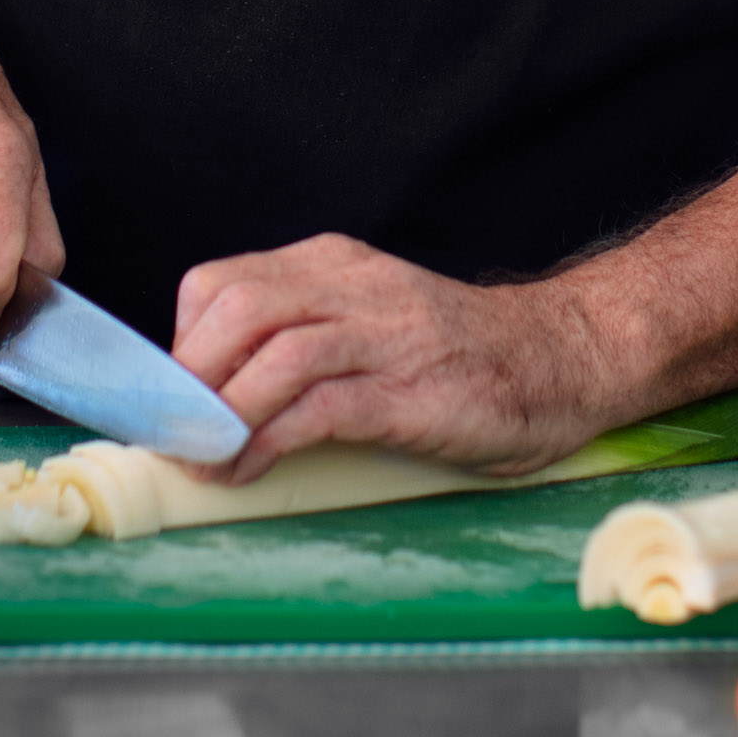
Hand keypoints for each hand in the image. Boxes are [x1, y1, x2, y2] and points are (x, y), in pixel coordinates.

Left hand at [171, 236, 631, 485]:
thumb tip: (212, 402)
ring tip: (202, 462)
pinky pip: (318, 406)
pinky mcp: (411, 389)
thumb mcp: (368, 326)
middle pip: (236, 309)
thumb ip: (303, 341)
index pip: (222, 284)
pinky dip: (266, 440)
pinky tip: (248, 470)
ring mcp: (385, 335)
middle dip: (189, 380)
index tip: (173, 402)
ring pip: (272, 352)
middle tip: (173, 436)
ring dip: (220, 415)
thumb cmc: (459, 358)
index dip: (180, 346)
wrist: (564, 359)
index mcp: (333, 266)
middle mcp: (353, 287)